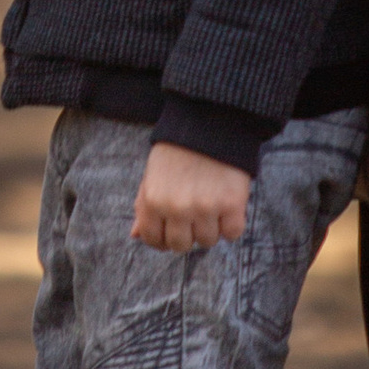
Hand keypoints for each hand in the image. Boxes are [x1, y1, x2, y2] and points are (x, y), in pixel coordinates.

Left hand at [132, 142, 252, 252]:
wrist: (209, 123)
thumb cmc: (177, 151)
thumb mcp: (152, 175)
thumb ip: (143, 206)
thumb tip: (135, 235)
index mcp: (153, 201)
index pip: (153, 239)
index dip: (163, 239)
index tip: (172, 232)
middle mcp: (177, 208)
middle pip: (182, 246)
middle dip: (187, 234)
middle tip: (194, 216)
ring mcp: (205, 208)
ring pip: (208, 241)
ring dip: (211, 228)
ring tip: (211, 206)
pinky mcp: (232, 204)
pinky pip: (232, 233)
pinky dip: (232, 224)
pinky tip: (227, 207)